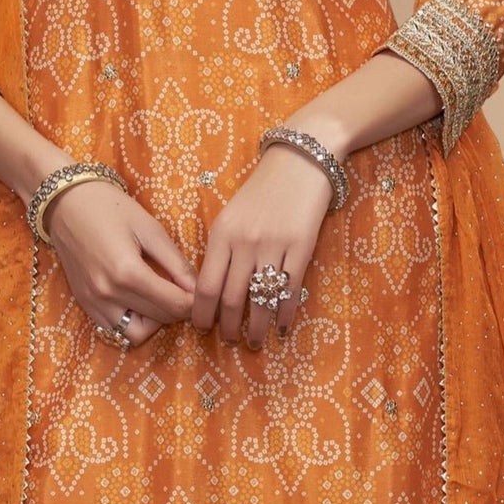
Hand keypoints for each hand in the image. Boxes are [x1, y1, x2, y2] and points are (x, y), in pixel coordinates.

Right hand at [44, 177, 197, 348]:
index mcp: (128, 273)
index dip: (195, 301)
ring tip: (159, 298)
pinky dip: (132, 322)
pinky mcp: (85, 304)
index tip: (200, 289)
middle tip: (184, 290)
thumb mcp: (150, 229)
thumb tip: (199, 288)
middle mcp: (109, 294)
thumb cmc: (111, 208)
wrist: (67, 204)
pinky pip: (115, 330)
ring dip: (155, 321)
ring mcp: (94, 303)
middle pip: (161, 320)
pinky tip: (138, 301)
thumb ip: (176, 263)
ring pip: (137, 334)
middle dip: (179, 309)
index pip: (176, 305)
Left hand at [193, 144, 333, 348]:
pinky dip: (283, 314)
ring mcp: (274, 246)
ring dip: (255, 328)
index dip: (202, 313)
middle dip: (228, 327)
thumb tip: (211, 290)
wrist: (299, 161)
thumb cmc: (262, 191)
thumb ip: (221, 249)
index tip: (202, 329)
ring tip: (254, 342)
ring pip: (260, 300)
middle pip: (231, 298)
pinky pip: (290, 291)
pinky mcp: (301, 248)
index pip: (205, 285)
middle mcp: (244, 243)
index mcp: (221, 235)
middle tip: (229, 342)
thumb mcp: (230, 215)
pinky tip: (280, 327)